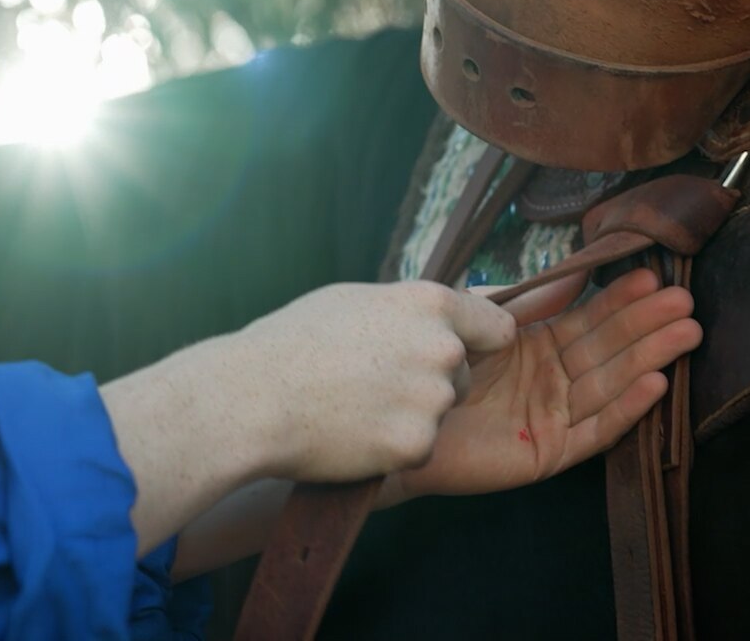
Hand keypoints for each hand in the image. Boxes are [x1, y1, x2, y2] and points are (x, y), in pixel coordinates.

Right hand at [230, 280, 517, 483]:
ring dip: (410, 415)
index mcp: (428, 303)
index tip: (462, 352)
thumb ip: (405, 312)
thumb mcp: (353, 302)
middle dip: (429, 381)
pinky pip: (418, 448)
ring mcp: (432, 398)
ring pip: (438, 411)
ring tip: (354, 407)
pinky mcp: (417, 444)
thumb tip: (434, 320)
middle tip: (372, 383)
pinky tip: (353, 434)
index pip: (495, 326)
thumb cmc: (292, 343)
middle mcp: (442, 348)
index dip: (477, 341)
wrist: (253, 399)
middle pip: (462, 373)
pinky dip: (391, 448)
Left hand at [381, 268, 700, 503]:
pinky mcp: (550, 453)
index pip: (589, 318)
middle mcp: (553, 379)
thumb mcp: (479, 321)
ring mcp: (554, 416)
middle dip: (647, 325)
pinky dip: (626, 409)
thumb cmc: (430, 365)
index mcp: (537, 345)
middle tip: (685, 302)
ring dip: (649, 359)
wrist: (392, 417)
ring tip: (686, 333)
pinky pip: (595, 431)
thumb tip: (578, 271)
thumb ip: (528, 302)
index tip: (653, 276)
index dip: (620, 299)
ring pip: (610, 384)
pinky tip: (655, 383)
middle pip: (608, 349)